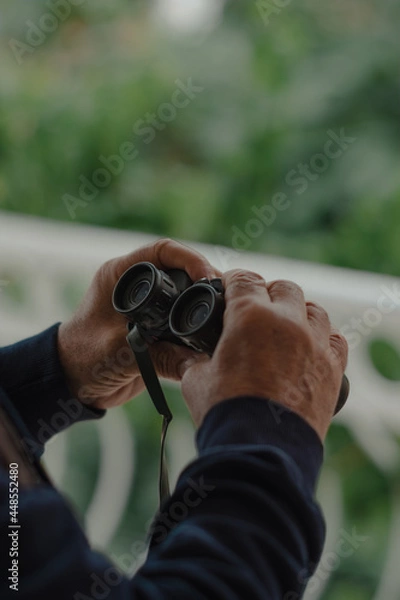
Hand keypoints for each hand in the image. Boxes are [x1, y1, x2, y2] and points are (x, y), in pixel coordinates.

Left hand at [58, 239, 218, 409]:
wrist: (74, 383)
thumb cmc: (83, 359)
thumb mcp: (119, 353)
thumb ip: (157, 354)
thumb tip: (198, 357)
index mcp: (120, 275)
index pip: (162, 251)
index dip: (190, 258)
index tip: (208, 276)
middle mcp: (135, 285)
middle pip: (179, 270)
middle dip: (203, 280)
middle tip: (224, 295)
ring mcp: (147, 305)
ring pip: (184, 293)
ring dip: (202, 301)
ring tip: (224, 312)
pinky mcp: (155, 325)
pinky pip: (182, 317)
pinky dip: (197, 322)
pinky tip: (212, 331)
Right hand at [181, 270, 347, 440]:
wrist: (260, 449)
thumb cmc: (226, 413)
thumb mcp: (196, 380)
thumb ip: (193, 360)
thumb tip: (187, 357)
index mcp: (250, 316)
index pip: (243, 279)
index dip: (233, 281)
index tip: (229, 288)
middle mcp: (287, 321)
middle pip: (282, 288)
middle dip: (266, 293)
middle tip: (254, 309)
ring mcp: (315, 343)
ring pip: (313, 308)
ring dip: (297, 311)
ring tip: (285, 326)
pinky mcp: (333, 367)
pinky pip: (335, 338)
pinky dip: (323, 337)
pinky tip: (311, 346)